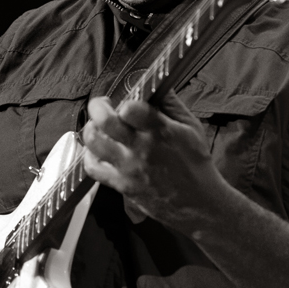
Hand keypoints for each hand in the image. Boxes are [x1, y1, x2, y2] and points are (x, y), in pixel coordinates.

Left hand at [79, 94, 225, 227]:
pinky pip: (93, 168)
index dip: (124, 101)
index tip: (125, 102)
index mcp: (161, 131)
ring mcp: (129, 168)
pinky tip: (98, 150)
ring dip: (91, 129)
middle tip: (101, 105)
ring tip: (98, 127)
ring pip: (94, 143)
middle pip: (105, 122)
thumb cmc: (196, 163)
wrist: (198, 203)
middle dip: (98, 107)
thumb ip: (171, 103)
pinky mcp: (122, 185)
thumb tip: (155, 84)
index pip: (131, 109)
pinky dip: (90, 156)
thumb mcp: (191, 127)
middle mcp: (141, 149)